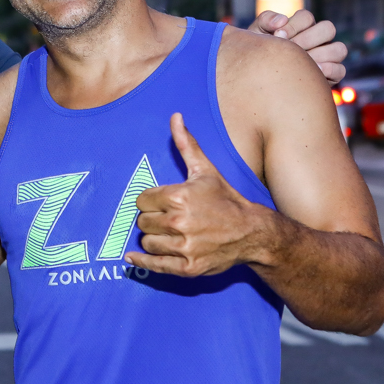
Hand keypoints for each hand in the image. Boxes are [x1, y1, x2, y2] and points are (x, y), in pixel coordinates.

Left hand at [126, 114, 275, 277]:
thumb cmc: (225, 199)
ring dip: (153, 239)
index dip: (151, 201)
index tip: (162, 203)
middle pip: (142, 222)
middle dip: (152, 220)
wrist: (251, 232)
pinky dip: (141, 261)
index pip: (141, 201)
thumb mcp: (205, 170)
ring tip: (170, 234)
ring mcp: (184, 246)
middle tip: (169, 219)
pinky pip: (153, 265)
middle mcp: (179, 222)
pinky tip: (133, 257)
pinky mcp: (187, 267)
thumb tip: (175, 116)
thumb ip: (186, 144)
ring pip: (146, 242)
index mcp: (178, 196)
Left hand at [249, 10, 347, 83]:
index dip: (294, 25)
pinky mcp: (330, 76)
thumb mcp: (257, 34)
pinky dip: (329, 71)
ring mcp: (327, 56)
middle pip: (328, 28)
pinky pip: (340, 70)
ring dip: (320, 55)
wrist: (259, 79)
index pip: (306, 17)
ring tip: (302, 63)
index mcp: (301, 26)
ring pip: (339, 49)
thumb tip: (281, 20)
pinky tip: (311, 74)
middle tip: (292, 50)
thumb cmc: (260, 53)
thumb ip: (266, 20)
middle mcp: (317, 39)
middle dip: (308, 39)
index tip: (278, 36)